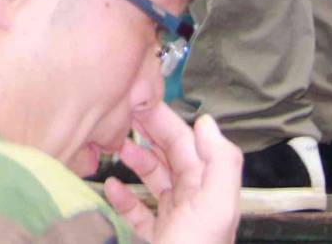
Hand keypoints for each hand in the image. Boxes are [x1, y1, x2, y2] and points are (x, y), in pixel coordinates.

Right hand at [105, 106, 241, 243]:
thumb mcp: (215, 206)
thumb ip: (219, 162)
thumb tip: (206, 123)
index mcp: (208, 189)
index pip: (185, 142)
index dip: (163, 119)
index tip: (140, 100)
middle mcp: (194, 201)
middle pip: (169, 156)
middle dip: (147, 133)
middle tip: (122, 115)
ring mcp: (176, 219)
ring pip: (155, 179)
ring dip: (136, 160)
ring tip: (116, 147)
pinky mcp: (159, 237)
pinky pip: (140, 211)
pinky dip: (124, 197)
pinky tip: (112, 186)